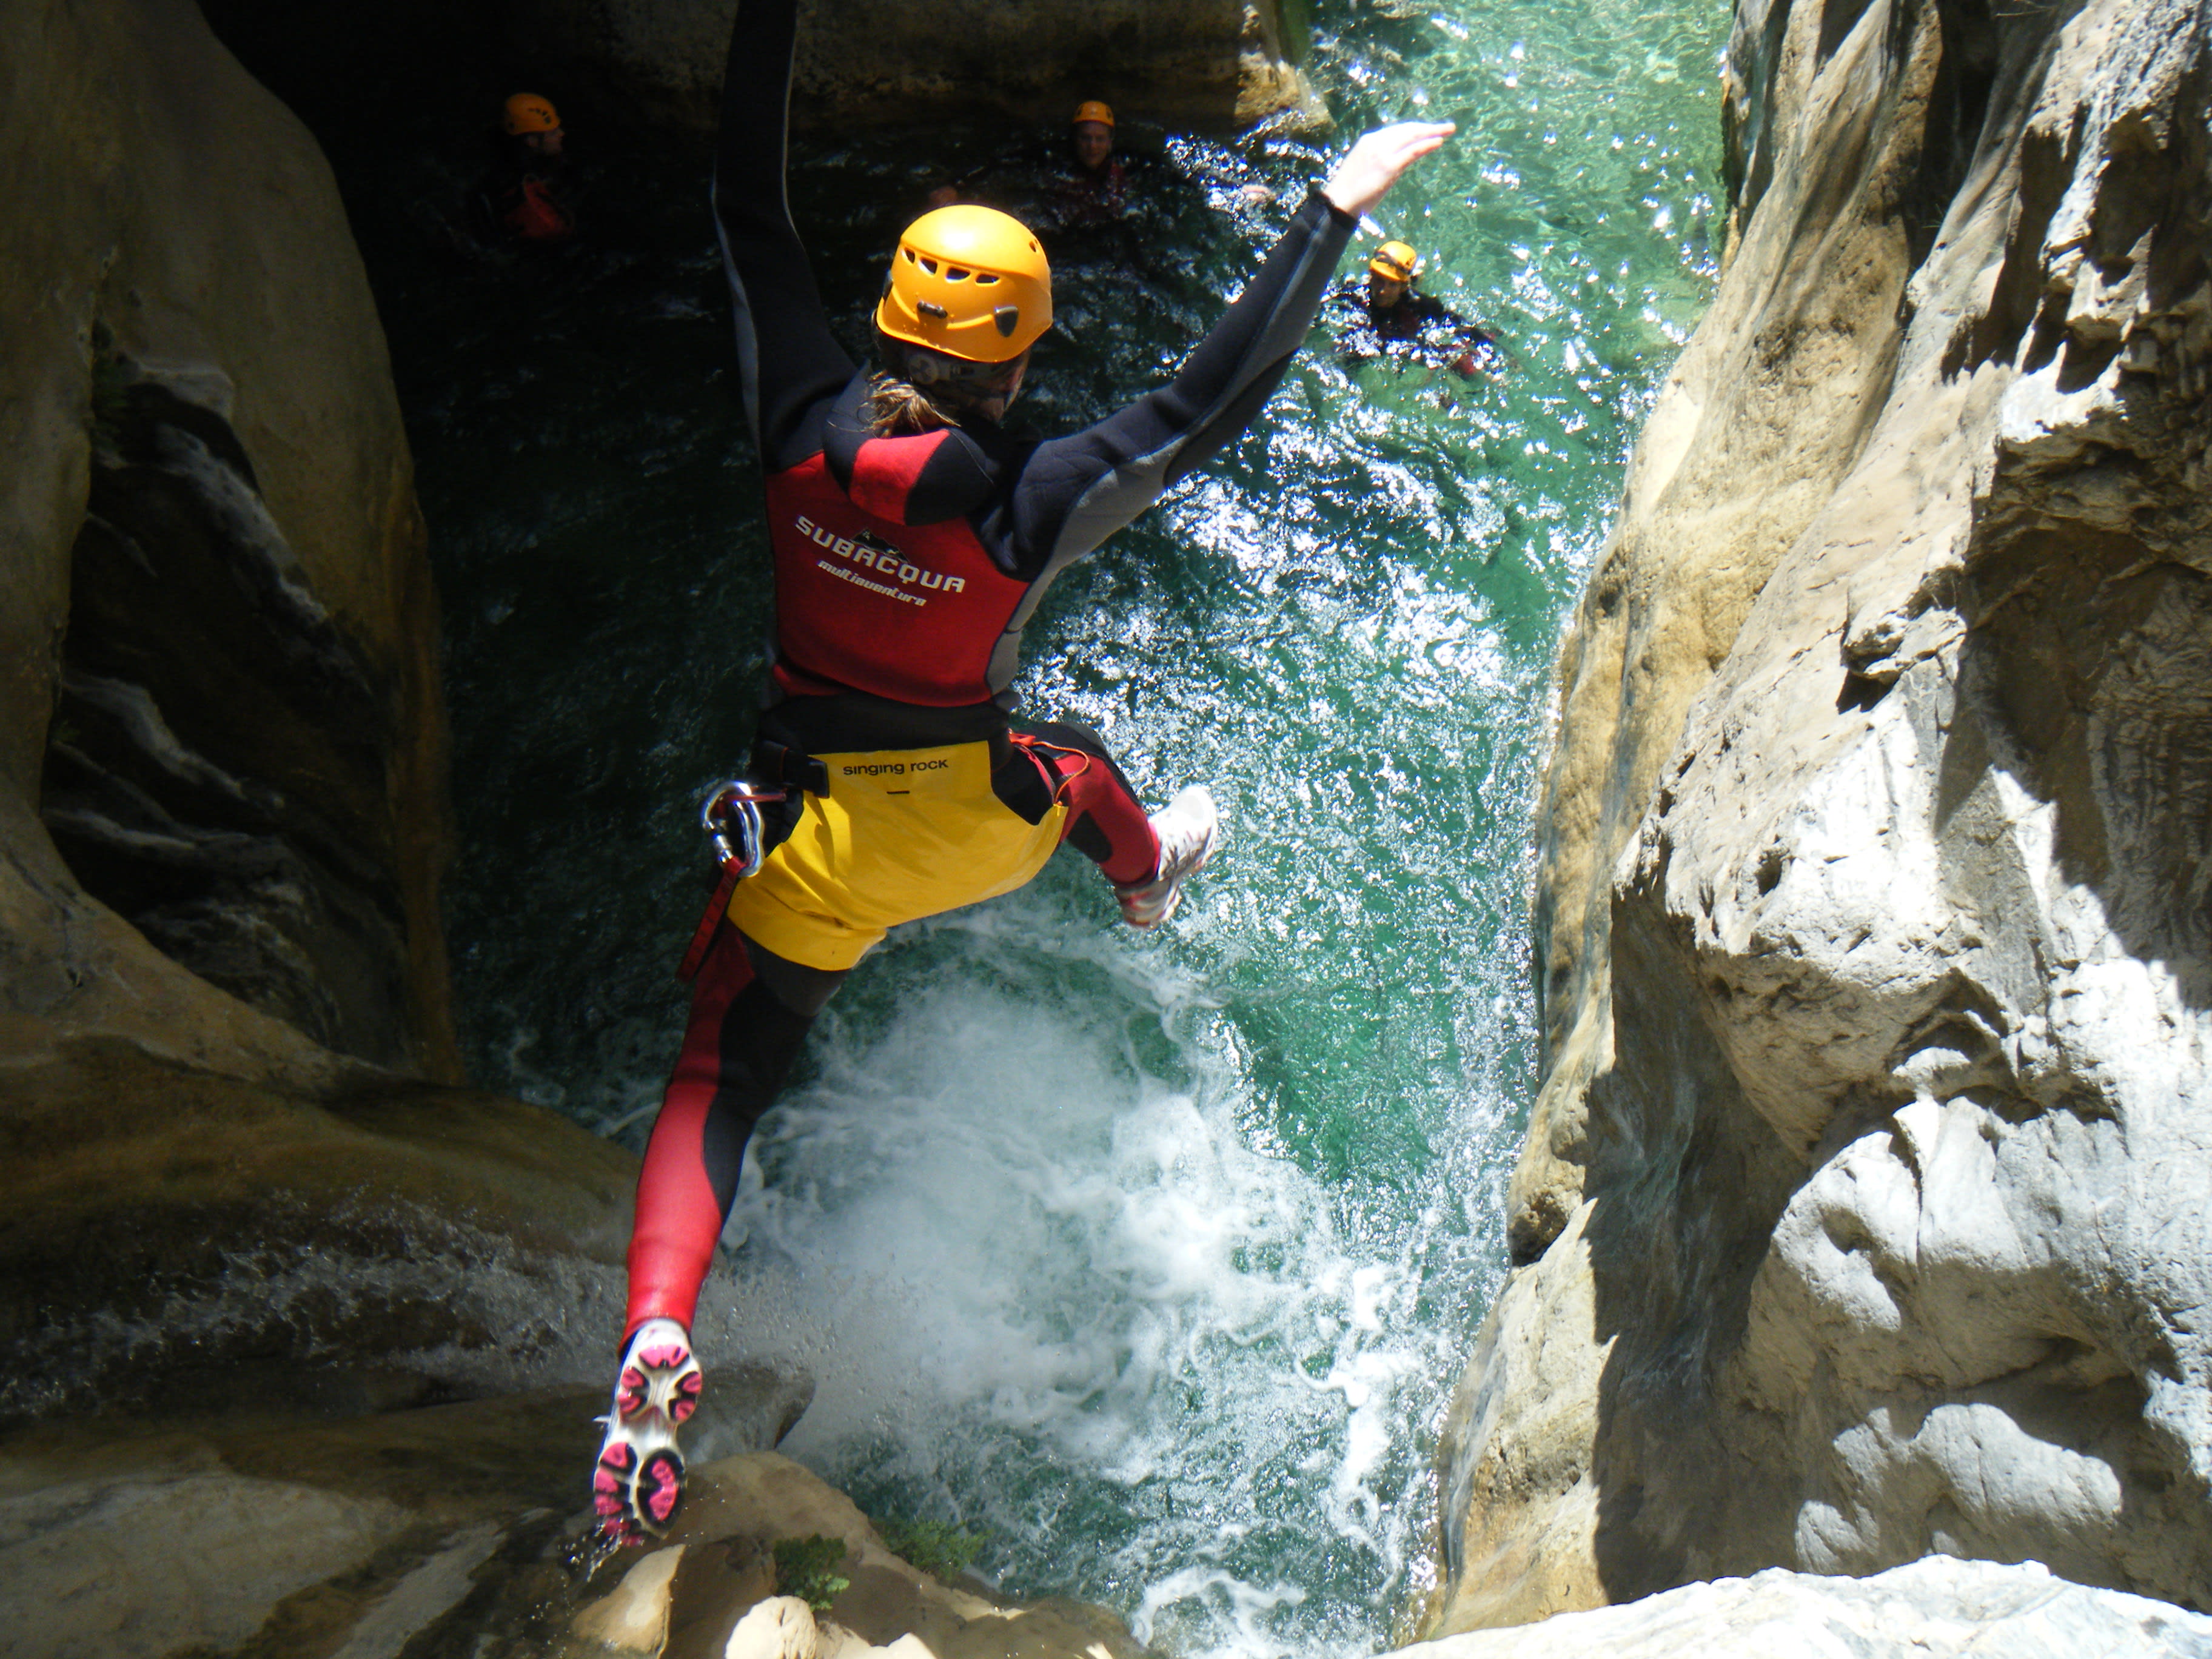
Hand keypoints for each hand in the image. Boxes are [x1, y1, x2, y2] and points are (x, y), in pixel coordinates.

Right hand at [1321, 122, 1455, 218]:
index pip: (1397, 131)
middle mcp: (1377, 141)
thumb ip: (1379, 160)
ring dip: (1432, 132)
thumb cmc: (1350, 191)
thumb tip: (1395, 162)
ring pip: (1412, 136)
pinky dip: (1427, 144)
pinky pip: (1412, 151)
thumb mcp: (1365, 168)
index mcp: (1369, 141)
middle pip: (1407, 129)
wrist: (1339, 201)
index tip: (1428, 130)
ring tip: (1447, 130)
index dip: (1415, 129)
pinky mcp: (1389, 165)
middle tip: (1446, 127)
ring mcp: (1383, 152)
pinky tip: (1438, 141)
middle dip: (1427, 127)